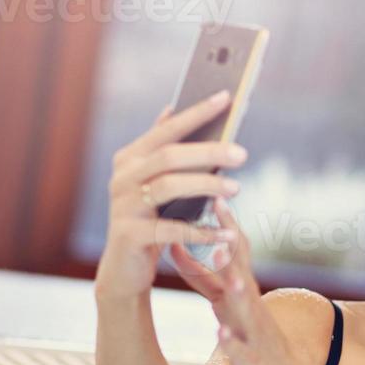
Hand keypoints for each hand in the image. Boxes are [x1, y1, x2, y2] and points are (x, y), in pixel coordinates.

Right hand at [94, 91, 246, 300]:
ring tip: (237, 189)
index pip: (167, 129)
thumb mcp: (154, 183)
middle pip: (169, 156)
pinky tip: (226, 234)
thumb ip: (163, 150)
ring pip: (168, 187)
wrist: (124, 267)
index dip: (196, 112)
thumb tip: (171, 109)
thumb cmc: (149, 219)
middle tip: (242, 154)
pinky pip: (171, 229)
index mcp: (130, 158)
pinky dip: (202, 231)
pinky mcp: (129, 235)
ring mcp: (122, 205)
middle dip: (209, 152)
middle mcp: (122, 177)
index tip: (227, 97)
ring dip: (207, 186)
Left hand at [169, 197, 314, 364]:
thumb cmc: (249, 335)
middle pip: (243, 268)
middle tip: (221, 213)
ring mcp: (255, 330)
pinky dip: (232, 341)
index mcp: (243, 288)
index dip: (225, 224)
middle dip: (232, 242)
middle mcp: (252, 303)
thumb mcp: (223, 300)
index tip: (213, 193)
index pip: (236, 250)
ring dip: (238, 287)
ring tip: (227, 270)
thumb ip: (202, 275)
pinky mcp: (253, 358)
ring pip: (248, 305)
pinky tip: (220, 335)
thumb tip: (176, 243)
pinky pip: (242, 349)